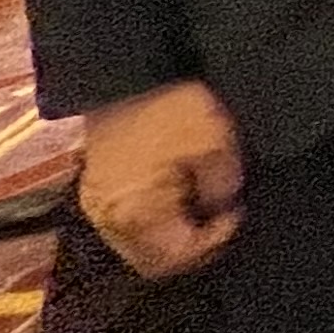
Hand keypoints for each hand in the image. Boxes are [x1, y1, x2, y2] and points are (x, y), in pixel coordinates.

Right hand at [78, 82, 241, 278]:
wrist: (129, 71)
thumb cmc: (175, 110)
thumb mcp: (216, 146)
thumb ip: (222, 190)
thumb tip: (222, 210)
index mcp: (136, 214)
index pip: (176, 258)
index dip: (214, 242)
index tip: (236, 213)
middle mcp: (108, 220)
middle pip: (153, 261)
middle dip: (192, 247)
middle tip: (222, 218)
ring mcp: (97, 205)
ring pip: (139, 245)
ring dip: (173, 236)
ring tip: (203, 205)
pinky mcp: (96, 188)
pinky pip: (127, 224)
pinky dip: (156, 220)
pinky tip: (179, 195)